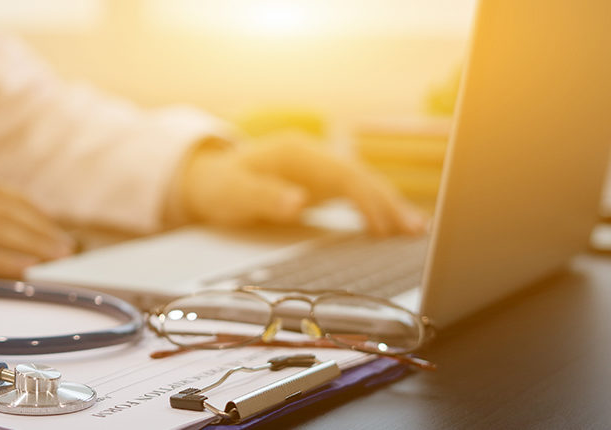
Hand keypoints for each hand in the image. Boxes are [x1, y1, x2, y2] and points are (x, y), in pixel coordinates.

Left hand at [174, 136, 426, 234]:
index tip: (381, 224)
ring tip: (416, 231)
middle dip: (388, 202)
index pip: (342, 173)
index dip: (365, 198)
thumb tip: (298, 203)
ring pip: (363, 185)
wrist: (208, 179)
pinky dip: (375, 209)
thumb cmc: (219, 186)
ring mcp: (320, 169)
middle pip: (360, 176)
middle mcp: (314, 156)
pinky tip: (394, 228)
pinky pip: (356, 195)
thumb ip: (264, 197)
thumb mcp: (234, 193)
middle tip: (414, 230)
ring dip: (389, 206)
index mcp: (296, 152)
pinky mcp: (321, 184)